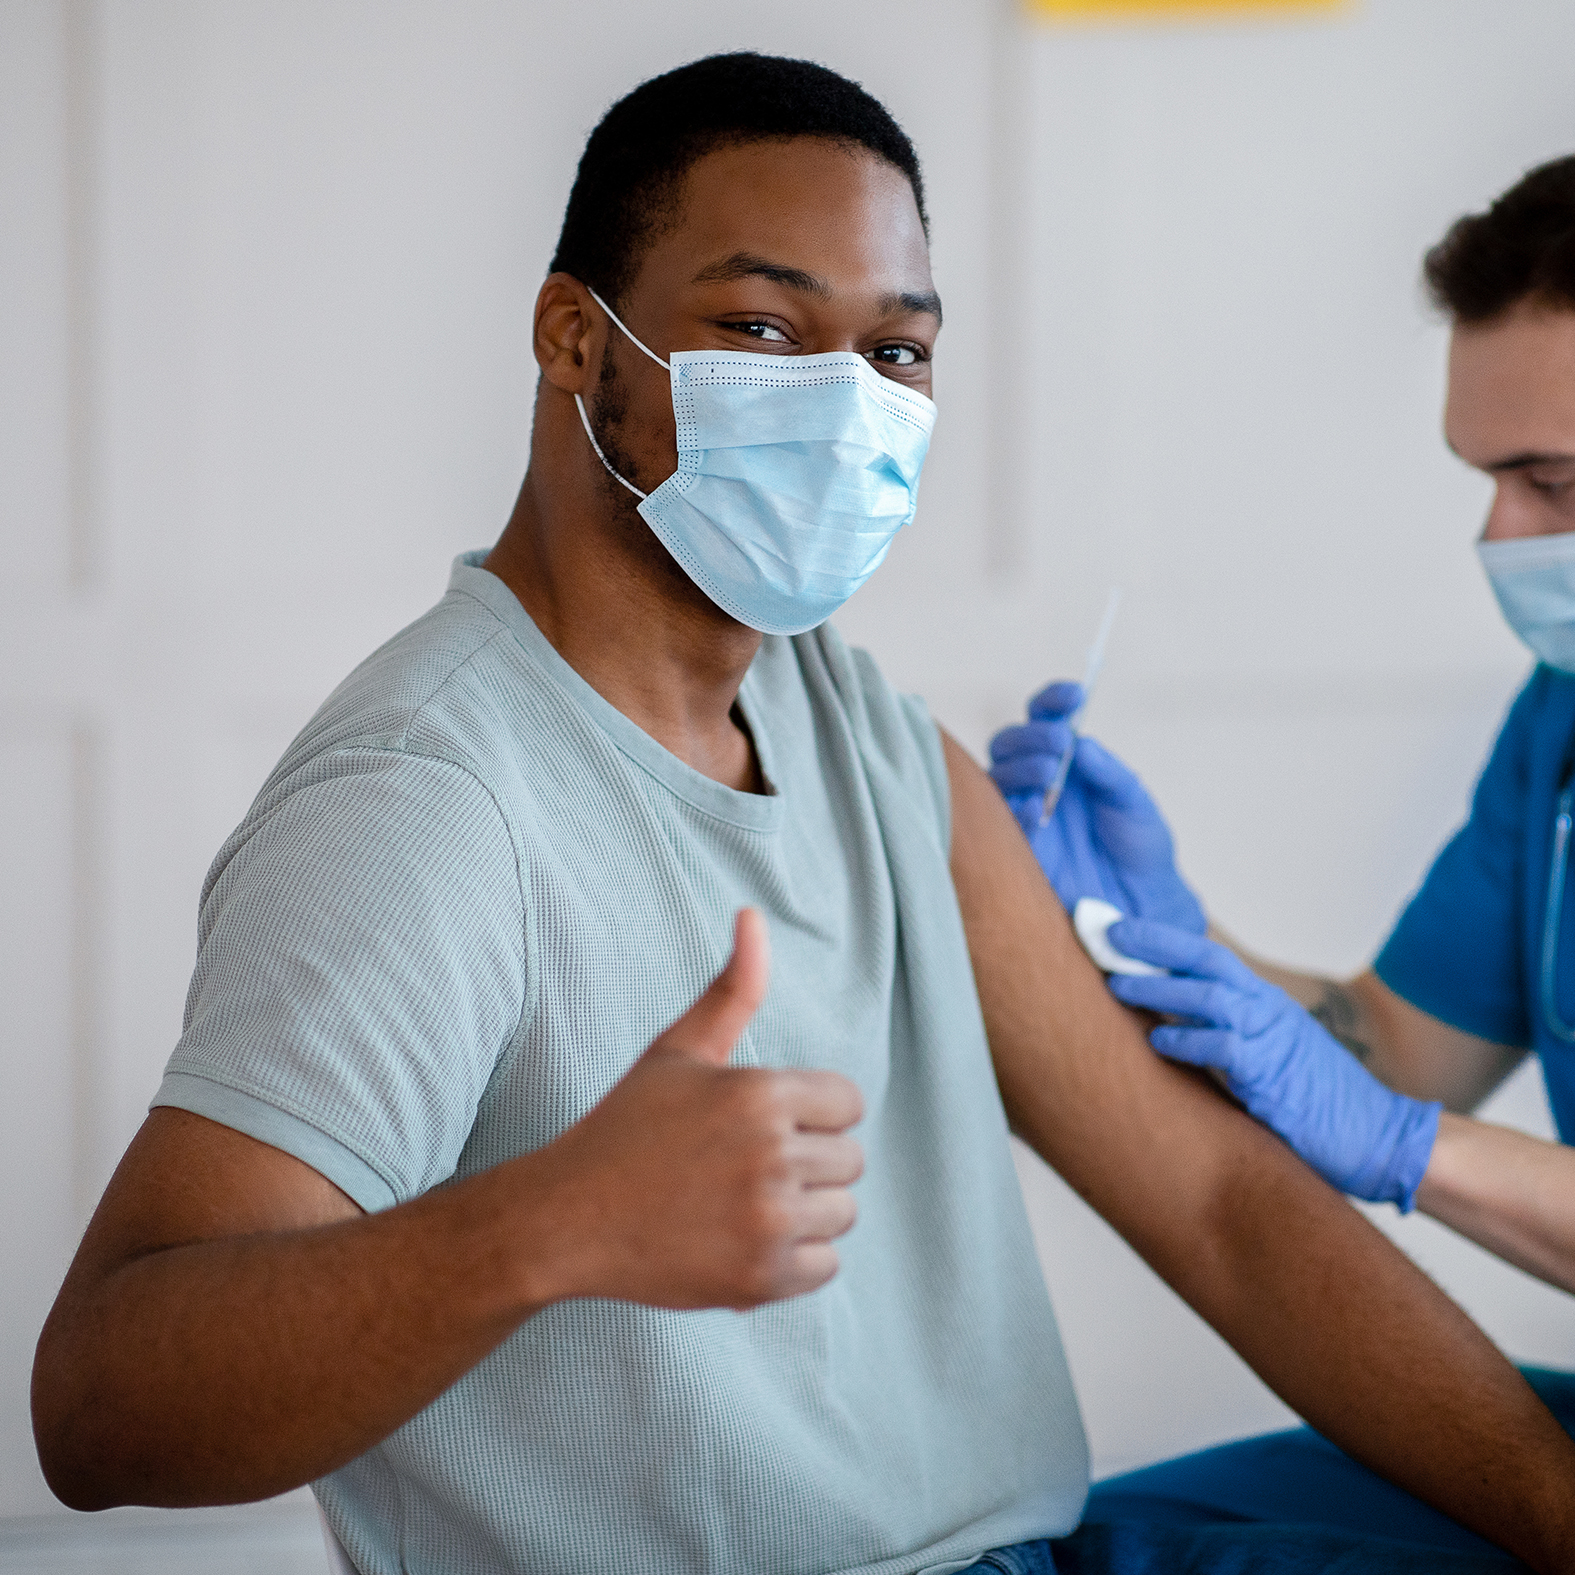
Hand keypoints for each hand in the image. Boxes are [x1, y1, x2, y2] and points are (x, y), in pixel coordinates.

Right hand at [540, 908, 864, 1309]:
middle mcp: (770, 1156)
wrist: (567, 1219)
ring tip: (743, 1203)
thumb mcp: (678, 1050)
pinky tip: (742, 1241)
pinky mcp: (761, 1280)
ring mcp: (766, 1222)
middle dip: (809, 1161)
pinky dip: (794, 1260)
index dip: (810, 1112)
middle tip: (745, 1167)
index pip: (848, 1102)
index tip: (763, 1124)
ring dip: (804, 1212)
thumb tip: (754, 914)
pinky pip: (825, 1266)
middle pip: (850, 1159)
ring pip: (843, 1213)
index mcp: (759, 1094)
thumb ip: (732, 988)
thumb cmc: (627, 1127)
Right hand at [988, 681, 1204, 932]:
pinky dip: (1013, 809)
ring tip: (1049, 772)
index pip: (1046, 718)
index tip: (1074, 695)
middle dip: (1031, 735)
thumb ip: (1109, 773)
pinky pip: (998, 822)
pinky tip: (1033, 808)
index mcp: (1067, 761)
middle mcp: (1038, 781)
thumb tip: (1081, 743)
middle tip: (1059, 742)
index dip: (1053, 702)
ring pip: (997, 775)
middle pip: (1010, 743)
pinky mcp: (1017, 848)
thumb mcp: (1134, 803)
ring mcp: (1023, 813)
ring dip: (1021, 766)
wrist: (1143, 903)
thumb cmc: (1140, 847)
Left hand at [1104, 918, 1440, 1208]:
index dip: (1162, 939)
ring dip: (1161, 989)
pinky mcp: (1273, 1077)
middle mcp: (1267, 1012)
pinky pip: (1225, 1049)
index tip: (1118, 928)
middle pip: (1206, 962)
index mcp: (1263, 1003)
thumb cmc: (1312, 1101)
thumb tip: (1163, 1021)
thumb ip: (1223, 1034)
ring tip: (1116, 984)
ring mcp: (1273, 1041)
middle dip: (1155, 944)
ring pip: (1211, 998)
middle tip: (1107, 935)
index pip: (1206, 956)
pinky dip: (1189, 1041)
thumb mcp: (1266, 1054)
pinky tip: (1159, 1041)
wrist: (1377, 1137)